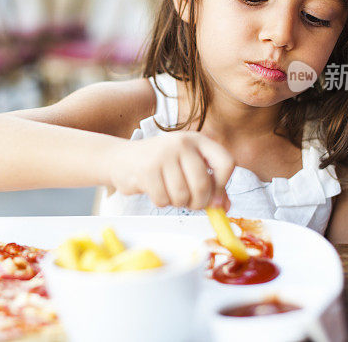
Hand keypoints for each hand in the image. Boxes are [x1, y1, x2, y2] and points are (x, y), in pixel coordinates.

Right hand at [110, 132, 234, 210]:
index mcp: (198, 140)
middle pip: (203, 184)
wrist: (121, 158)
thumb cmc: (160, 164)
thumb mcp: (187, 166)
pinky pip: (163, 199)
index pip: (226, 163)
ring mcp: (163, 155)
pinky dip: (162, 202)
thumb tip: (224, 207)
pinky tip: (156, 191)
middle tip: (191, 204)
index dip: (223, 185)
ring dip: (178, 203)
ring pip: (183, 195)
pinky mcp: (146, 170)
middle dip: (199, 202)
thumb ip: (209, 184)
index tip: (214, 195)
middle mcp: (182, 143)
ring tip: (171, 193)